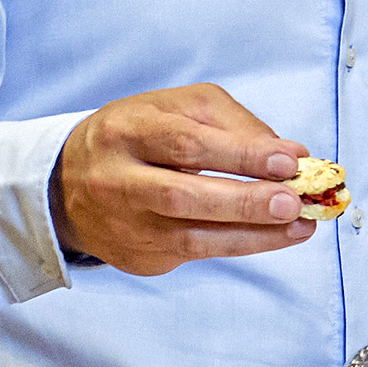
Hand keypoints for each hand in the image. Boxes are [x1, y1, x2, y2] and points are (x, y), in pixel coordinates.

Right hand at [52, 84, 314, 276]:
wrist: (68, 184)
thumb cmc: (136, 136)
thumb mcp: (174, 107)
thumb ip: (231, 123)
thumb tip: (289, 154)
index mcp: (124, 131)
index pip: (185, 143)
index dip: (240, 153)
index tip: (289, 159)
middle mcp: (116, 181)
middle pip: (182, 195)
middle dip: (245, 201)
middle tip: (293, 200)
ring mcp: (124, 226)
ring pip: (192, 237)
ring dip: (254, 234)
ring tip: (300, 226)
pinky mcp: (137, 259)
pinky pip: (196, 254)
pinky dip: (241, 245)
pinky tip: (275, 236)